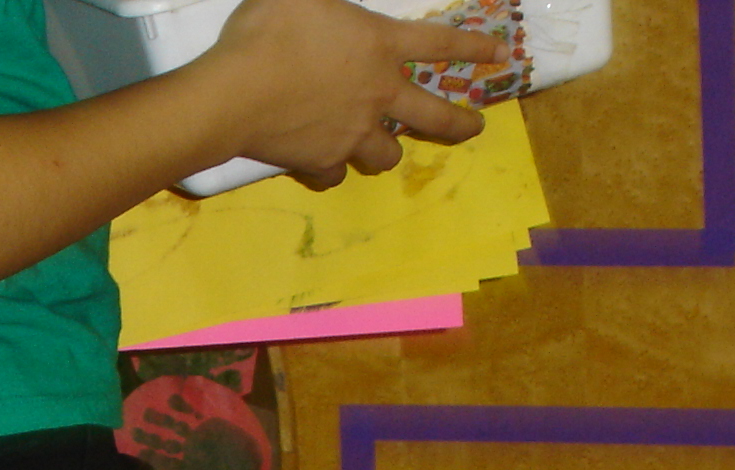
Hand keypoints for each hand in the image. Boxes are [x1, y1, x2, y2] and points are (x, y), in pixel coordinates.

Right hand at [198, 0, 504, 185]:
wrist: (234, 92)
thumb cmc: (268, 31)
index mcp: (380, 46)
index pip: (439, 43)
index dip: (473, 46)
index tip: (500, 54)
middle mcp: (378, 94)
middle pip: (435, 117)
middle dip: (460, 124)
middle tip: (473, 129)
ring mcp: (353, 133)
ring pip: (388, 154)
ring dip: (388, 150)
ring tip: (383, 147)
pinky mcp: (322, 161)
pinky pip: (336, 174)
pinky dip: (332, 169)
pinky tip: (325, 163)